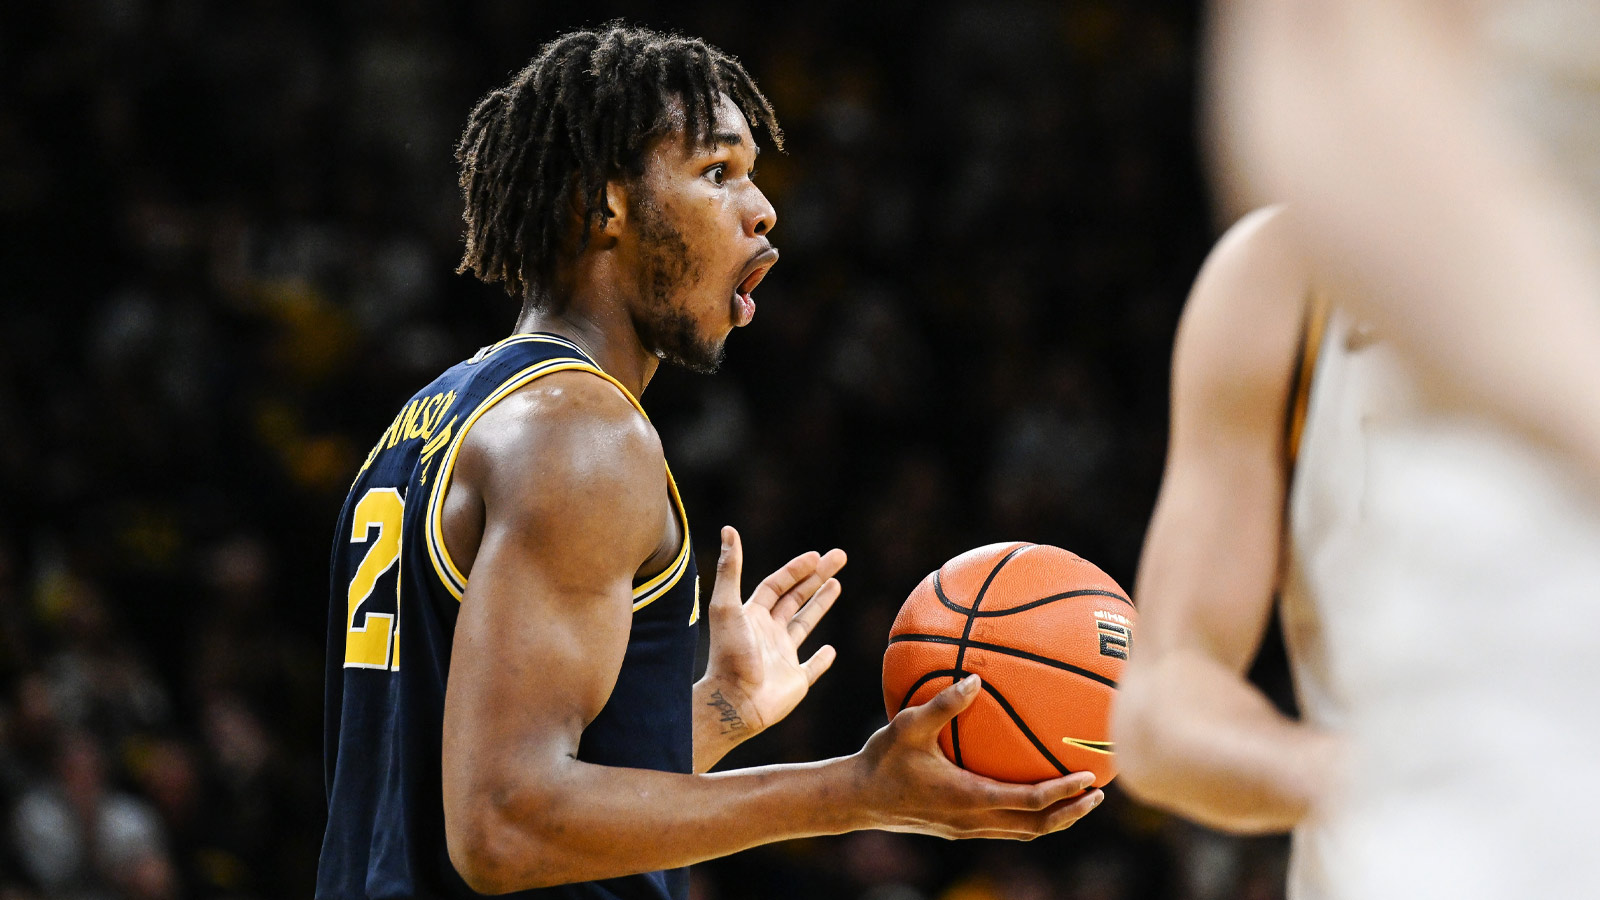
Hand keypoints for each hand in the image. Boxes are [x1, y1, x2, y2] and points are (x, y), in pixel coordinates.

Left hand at [698, 526, 845, 739]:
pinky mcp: (795, 681)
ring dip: (820, 605)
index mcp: (753, 616)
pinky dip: (822, 659)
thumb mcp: (727, 606)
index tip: (816, 556)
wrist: (734, 702)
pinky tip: (830, 650)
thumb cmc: (729, 654)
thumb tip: (728, 529)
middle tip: (839, 557)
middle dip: (817, 578)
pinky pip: (812, 668)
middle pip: (795, 599)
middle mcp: (768, 634)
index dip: (796, 569)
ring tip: (837, 585)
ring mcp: (783, 657)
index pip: (777, 585)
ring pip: (804, 626)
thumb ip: (730, 570)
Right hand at [851, 674, 1103, 839]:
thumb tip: (974, 678)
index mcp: (969, 798)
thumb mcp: (909, 726)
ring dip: (1054, 818)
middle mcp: (974, 820)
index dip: (1063, 793)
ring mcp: (967, 828)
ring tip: (1078, 799)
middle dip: (1071, 813)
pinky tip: (1032, 792)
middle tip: (1098, 793)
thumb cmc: (882, 759)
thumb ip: (943, 703)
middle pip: (1036, 827)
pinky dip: (1029, 815)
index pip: (1030, 801)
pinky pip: (1007, 826)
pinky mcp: (959, 827)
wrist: (856, 799)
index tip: (1089, 778)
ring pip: (1023, 831)